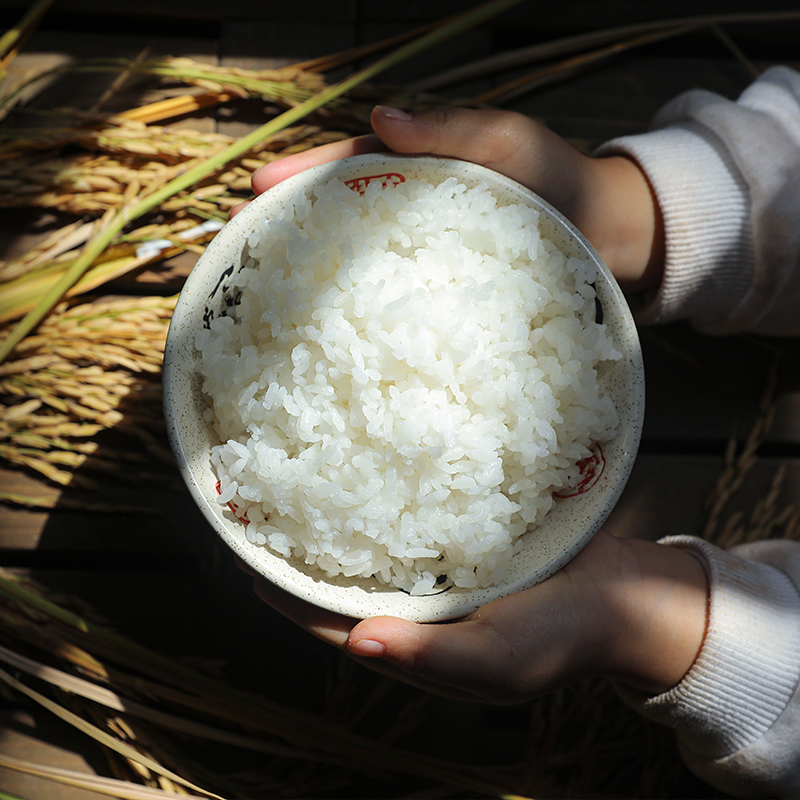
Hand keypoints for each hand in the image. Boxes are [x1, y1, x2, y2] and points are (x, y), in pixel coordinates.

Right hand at [241, 105, 664, 292]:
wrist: (609, 236)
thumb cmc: (563, 180)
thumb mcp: (509, 142)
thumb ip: (453, 129)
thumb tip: (381, 118)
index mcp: (424, 165)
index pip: (351, 166)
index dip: (303, 176)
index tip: (256, 188)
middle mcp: (417, 210)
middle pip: (344, 214)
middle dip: (294, 224)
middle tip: (244, 242)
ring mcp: (429, 254)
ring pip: (364, 257)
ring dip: (319, 271)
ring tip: (272, 290)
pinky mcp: (447, 293)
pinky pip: (398, 296)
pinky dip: (366, 307)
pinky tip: (338, 326)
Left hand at [243, 530, 706, 702]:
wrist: (623, 596)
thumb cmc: (561, 639)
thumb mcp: (495, 661)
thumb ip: (429, 657)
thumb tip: (357, 644)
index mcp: (421, 644)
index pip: (339, 626)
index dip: (293, 605)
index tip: (251, 571)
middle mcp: (423, 609)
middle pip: (351, 584)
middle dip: (310, 558)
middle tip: (270, 518)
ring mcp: (445, 574)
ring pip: (379, 550)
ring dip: (346, 527)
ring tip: (309, 490)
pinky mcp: (468, 542)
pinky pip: (418, 522)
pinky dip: (392, 505)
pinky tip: (373, 475)